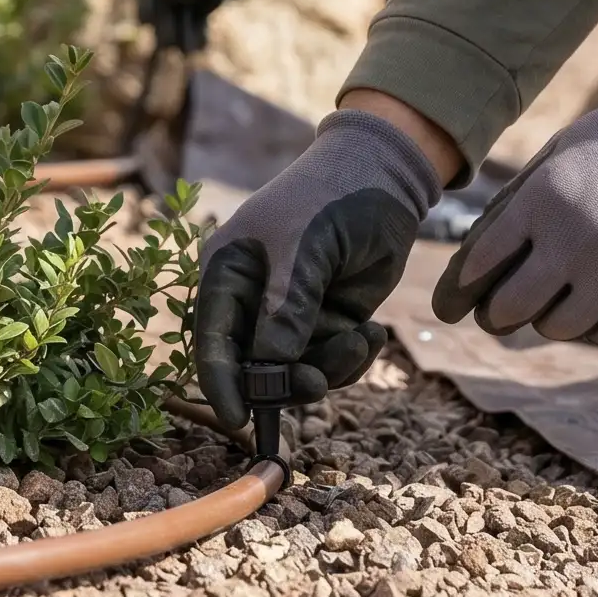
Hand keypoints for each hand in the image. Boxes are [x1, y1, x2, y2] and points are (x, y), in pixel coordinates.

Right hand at [190, 109, 442, 429]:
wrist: (384, 177)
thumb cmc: (329, 200)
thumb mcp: (304, 250)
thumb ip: (285, 309)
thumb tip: (269, 369)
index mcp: (227, 274)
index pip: (213, 341)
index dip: (222, 384)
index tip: (238, 420)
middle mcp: (252, 299)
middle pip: (254, 367)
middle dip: (284, 381)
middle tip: (317, 381)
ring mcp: (291, 313)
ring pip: (296, 370)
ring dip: (330, 368)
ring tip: (362, 339)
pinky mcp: (328, 320)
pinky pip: (331, 360)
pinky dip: (352, 358)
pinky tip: (374, 333)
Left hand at [431, 37, 597, 347]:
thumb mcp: (562, 153)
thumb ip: (520, 203)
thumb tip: (478, 260)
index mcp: (544, 200)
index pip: (480, 264)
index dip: (460, 289)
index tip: (454, 304)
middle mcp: (577, 243)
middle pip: (511, 309)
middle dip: (497, 314)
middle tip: (497, 314)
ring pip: (560, 328)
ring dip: (550, 318)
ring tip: (554, 302)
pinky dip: (596, 325)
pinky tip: (595, 306)